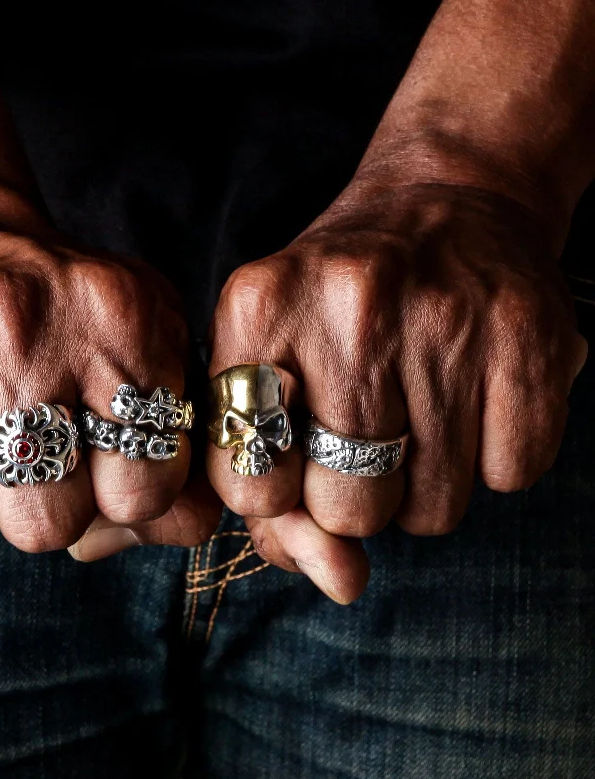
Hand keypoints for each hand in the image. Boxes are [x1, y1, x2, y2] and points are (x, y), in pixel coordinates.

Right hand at [0, 193, 219, 558]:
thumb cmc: (60, 305)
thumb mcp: (145, 341)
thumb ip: (181, 439)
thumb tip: (193, 529)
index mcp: (118, 323)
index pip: (141, 489)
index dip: (124, 496)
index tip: (105, 466)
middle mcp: (22, 334)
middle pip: (46, 526)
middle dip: (46, 509)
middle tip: (34, 458)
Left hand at [207, 177, 586, 602]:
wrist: (446, 199)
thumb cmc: (338, 303)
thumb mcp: (270, 363)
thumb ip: (267, 483)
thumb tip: (335, 579)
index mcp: (257, 308)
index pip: (247, 484)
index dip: (274, 496)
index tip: (293, 463)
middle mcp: (347, 308)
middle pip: (347, 510)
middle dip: (354, 498)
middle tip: (366, 437)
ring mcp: (444, 319)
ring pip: (433, 512)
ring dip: (424, 486)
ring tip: (419, 412)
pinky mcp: (530, 336)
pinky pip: (510, 477)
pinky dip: (493, 457)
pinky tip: (474, 397)